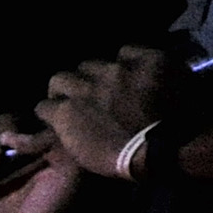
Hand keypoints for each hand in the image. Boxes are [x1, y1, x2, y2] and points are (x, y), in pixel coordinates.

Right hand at [36, 45, 183, 176]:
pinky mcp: (145, 60)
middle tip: (81, 97)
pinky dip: (129, 60)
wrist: (170, 148)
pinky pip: (128, 51)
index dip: (52, 111)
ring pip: (91, 63)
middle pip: (62, 77)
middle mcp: (85, 85)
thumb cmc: (124, 161)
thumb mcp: (83, 155)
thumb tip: (63, 123)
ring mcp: (116, 70)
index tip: (58, 117)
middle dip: (67, 88)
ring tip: (108, 83)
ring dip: (95, 74)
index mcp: (66, 112)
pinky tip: (134, 70)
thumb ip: (68, 132)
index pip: (43, 106)